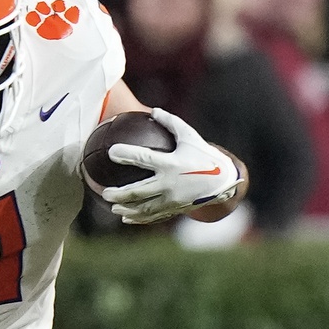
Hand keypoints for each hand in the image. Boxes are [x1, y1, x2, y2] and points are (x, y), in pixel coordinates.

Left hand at [99, 108, 242, 225]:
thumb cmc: (204, 155)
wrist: (224, 181)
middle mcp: (169, 183)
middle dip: (118, 193)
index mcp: (171, 164)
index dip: (127, 154)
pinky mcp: (175, 209)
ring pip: (143, 208)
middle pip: (137, 191)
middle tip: (104, 191)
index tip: (111, 152)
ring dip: (126, 209)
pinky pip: (153, 216)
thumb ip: (171, 123)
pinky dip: (138, 218)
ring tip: (112, 207)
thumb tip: (153, 110)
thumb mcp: (190, 136)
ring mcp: (172, 199)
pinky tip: (126, 218)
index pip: (144, 158)